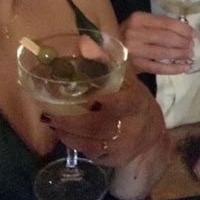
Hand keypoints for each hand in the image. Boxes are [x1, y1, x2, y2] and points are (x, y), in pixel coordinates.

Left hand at [40, 64, 166, 167]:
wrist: (150, 136)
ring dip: (67, 131)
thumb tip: (83, 41)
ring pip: (91, 141)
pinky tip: (60, 131)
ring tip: (49, 119)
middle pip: (100, 125)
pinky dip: (72, 141)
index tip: (92, 99)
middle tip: (49, 112)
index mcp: (135, 102)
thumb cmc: (132, 100)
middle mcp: (130, 126)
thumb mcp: (124, 78)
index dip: (110, 102)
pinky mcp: (112, 158)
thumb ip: (103, 60)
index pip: (125, 103)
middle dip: (73, 120)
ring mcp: (121, 145)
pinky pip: (89, 152)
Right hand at [121, 11, 195, 74]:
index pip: (165, 23)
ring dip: (180, 54)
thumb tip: (184, 29)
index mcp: (137, 19)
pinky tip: (184, 67)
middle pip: (166, 38)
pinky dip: (174, 68)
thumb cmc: (128, 34)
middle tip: (192, 45)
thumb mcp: (140, 23)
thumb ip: (158, 24)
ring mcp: (134, 51)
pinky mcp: (136, 66)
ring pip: (164, 53)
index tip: (193, 33)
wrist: (107, 49)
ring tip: (190, 55)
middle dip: (183, 42)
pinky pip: (159, 68)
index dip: (182, 28)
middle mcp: (135, 33)